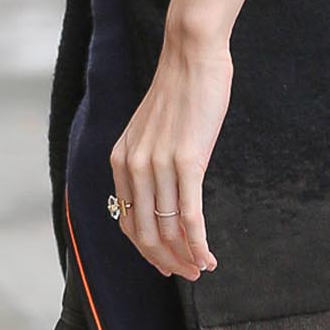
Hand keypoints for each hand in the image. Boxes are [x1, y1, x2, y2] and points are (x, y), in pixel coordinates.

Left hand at [111, 25, 231, 280]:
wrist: (191, 56)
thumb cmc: (180, 89)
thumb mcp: (151, 129)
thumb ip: (149, 159)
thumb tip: (164, 190)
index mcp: (120, 161)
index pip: (129, 222)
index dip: (148, 251)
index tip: (167, 263)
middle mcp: (134, 167)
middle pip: (146, 234)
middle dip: (166, 262)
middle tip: (188, 274)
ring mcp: (159, 166)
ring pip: (168, 229)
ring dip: (185, 257)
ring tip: (202, 269)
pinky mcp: (188, 162)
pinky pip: (190, 216)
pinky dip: (198, 244)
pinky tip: (208, 257)